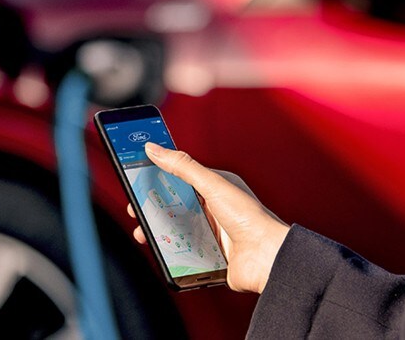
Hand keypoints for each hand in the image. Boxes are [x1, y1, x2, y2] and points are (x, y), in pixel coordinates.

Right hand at [125, 142, 289, 293]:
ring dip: (157, 232)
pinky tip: (161, 251)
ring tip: (144, 234)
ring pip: (175, 231)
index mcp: (215, 189)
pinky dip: (170, 253)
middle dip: (152, 208)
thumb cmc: (250, 218)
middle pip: (174, 206)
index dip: (159, 177)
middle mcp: (212, 210)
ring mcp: (211, 234)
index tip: (138, 176)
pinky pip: (183, 254)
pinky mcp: (209, 257)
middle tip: (136, 209)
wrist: (268, 258)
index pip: (181, 178)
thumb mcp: (212, 185)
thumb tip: (153, 147)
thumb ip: (182, 166)